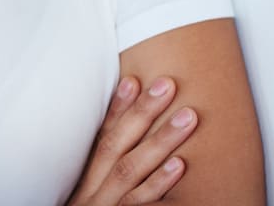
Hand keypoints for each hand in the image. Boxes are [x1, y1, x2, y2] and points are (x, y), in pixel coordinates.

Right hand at [65, 75, 197, 204]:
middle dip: (141, 112)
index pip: (101, 137)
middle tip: (167, 84)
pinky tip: (180, 164)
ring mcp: (105, 205)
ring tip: (187, 116)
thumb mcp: (92, 196)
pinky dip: (158, 182)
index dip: (117, 108)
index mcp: (86, 180)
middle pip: (114, 145)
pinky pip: (139, 202)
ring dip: (159, 140)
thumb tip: (131, 138)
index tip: (133, 80)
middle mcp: (92, 189)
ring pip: (129, 168)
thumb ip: (107, 175)